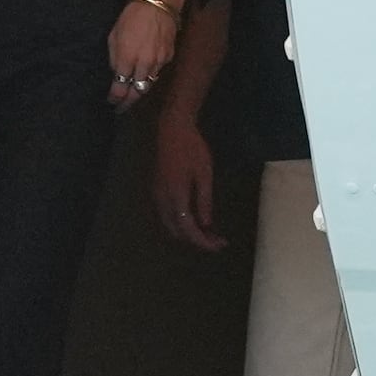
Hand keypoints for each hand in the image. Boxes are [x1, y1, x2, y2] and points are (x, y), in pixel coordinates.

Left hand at [108, 0, 177, 109]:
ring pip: (149, 85)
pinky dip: (149, 77)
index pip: (120, 87)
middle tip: (121, 109)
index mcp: (127, 59)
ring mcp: (159, 62)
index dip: (115, 98)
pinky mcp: (168, 57)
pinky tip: (143, 78)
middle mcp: (144, 64)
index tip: (111, 102)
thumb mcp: (114, 36)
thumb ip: (114, 59)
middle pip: (137, 92)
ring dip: (139, 92)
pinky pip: (157, 73)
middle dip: (128, 102)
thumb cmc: (131, 17)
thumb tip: (117, 74)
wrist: (158, 3)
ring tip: (131, 97)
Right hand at [153, 112, 226, 251]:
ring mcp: (157, 196)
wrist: (172, 130)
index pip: (188, 229)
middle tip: (217, 239)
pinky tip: (195, 217)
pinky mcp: (157, 191)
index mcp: (176, 196)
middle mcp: (163, 200)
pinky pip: (167, 215)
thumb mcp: (204, 174)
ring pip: (170, 224)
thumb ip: (204, 201)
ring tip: (208, 231)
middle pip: (177, 231)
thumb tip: (206, 224)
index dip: (203, 241)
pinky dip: (181, 222)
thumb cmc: (192, 148)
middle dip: (197, 239)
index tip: (218, 246)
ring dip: (188, 232)